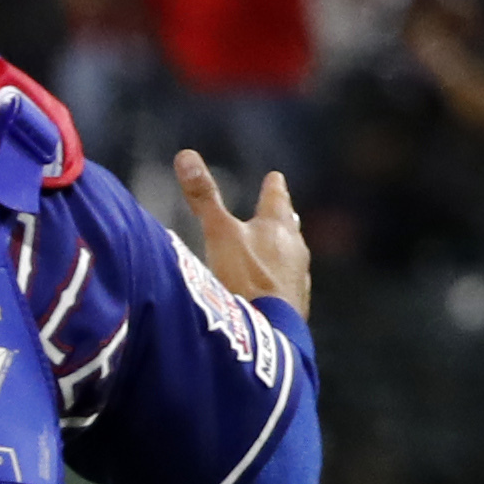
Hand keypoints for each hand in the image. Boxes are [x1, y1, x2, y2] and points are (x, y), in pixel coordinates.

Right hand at [173, 150, 309, 319]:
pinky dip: (281, 282)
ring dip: (285, 251)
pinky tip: (274, 291)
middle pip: (290, 227)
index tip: (275, 177)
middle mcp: (294, 248)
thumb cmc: (245, 276)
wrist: (269, 328)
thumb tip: (185, 155)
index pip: (276, 198)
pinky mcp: (295, 306)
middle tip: (287, 210)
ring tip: (281, 251)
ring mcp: (298, 278)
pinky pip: (289, 286)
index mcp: (277, 226)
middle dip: (284, 218)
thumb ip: (203, 198)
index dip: (273, 187)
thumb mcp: (218, 233)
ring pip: (293, 257)